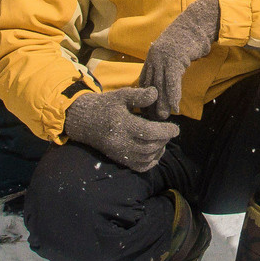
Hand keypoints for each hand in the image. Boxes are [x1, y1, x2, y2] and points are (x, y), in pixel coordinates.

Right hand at [61, 87, 180, 170]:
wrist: (84, 121)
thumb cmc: (105, 105)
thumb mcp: (121, 95)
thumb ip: (139, 95)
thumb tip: (156, 94)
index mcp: (122, 125)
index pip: (149, 133)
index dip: (165, 132)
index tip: (175, 128)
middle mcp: (120, 142)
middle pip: (149, 146)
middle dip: (164, 140)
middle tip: (170, 132)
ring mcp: (119, 153)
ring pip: (146, 157)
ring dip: (159, 150)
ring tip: (163, 139)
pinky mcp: (118, 158)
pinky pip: (138, 166)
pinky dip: (151, 162)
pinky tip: (155, 151)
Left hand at [138, 0, 220, 118]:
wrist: (197, 23)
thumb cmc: (189, 38)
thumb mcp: (173, 52)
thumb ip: (168, 64)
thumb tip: (166, 78)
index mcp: (152, 56)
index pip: (144, 80)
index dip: (145, 96)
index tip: (146, 110)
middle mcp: (154, 58)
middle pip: (150, 85)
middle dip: (151, 103)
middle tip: (152, 119)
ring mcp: (163, 58)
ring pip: (160, 86)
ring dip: (162, 103)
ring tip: (163, 117)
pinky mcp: (175, 60)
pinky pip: (172, 81)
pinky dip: (173, 95)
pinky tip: (175, 107)